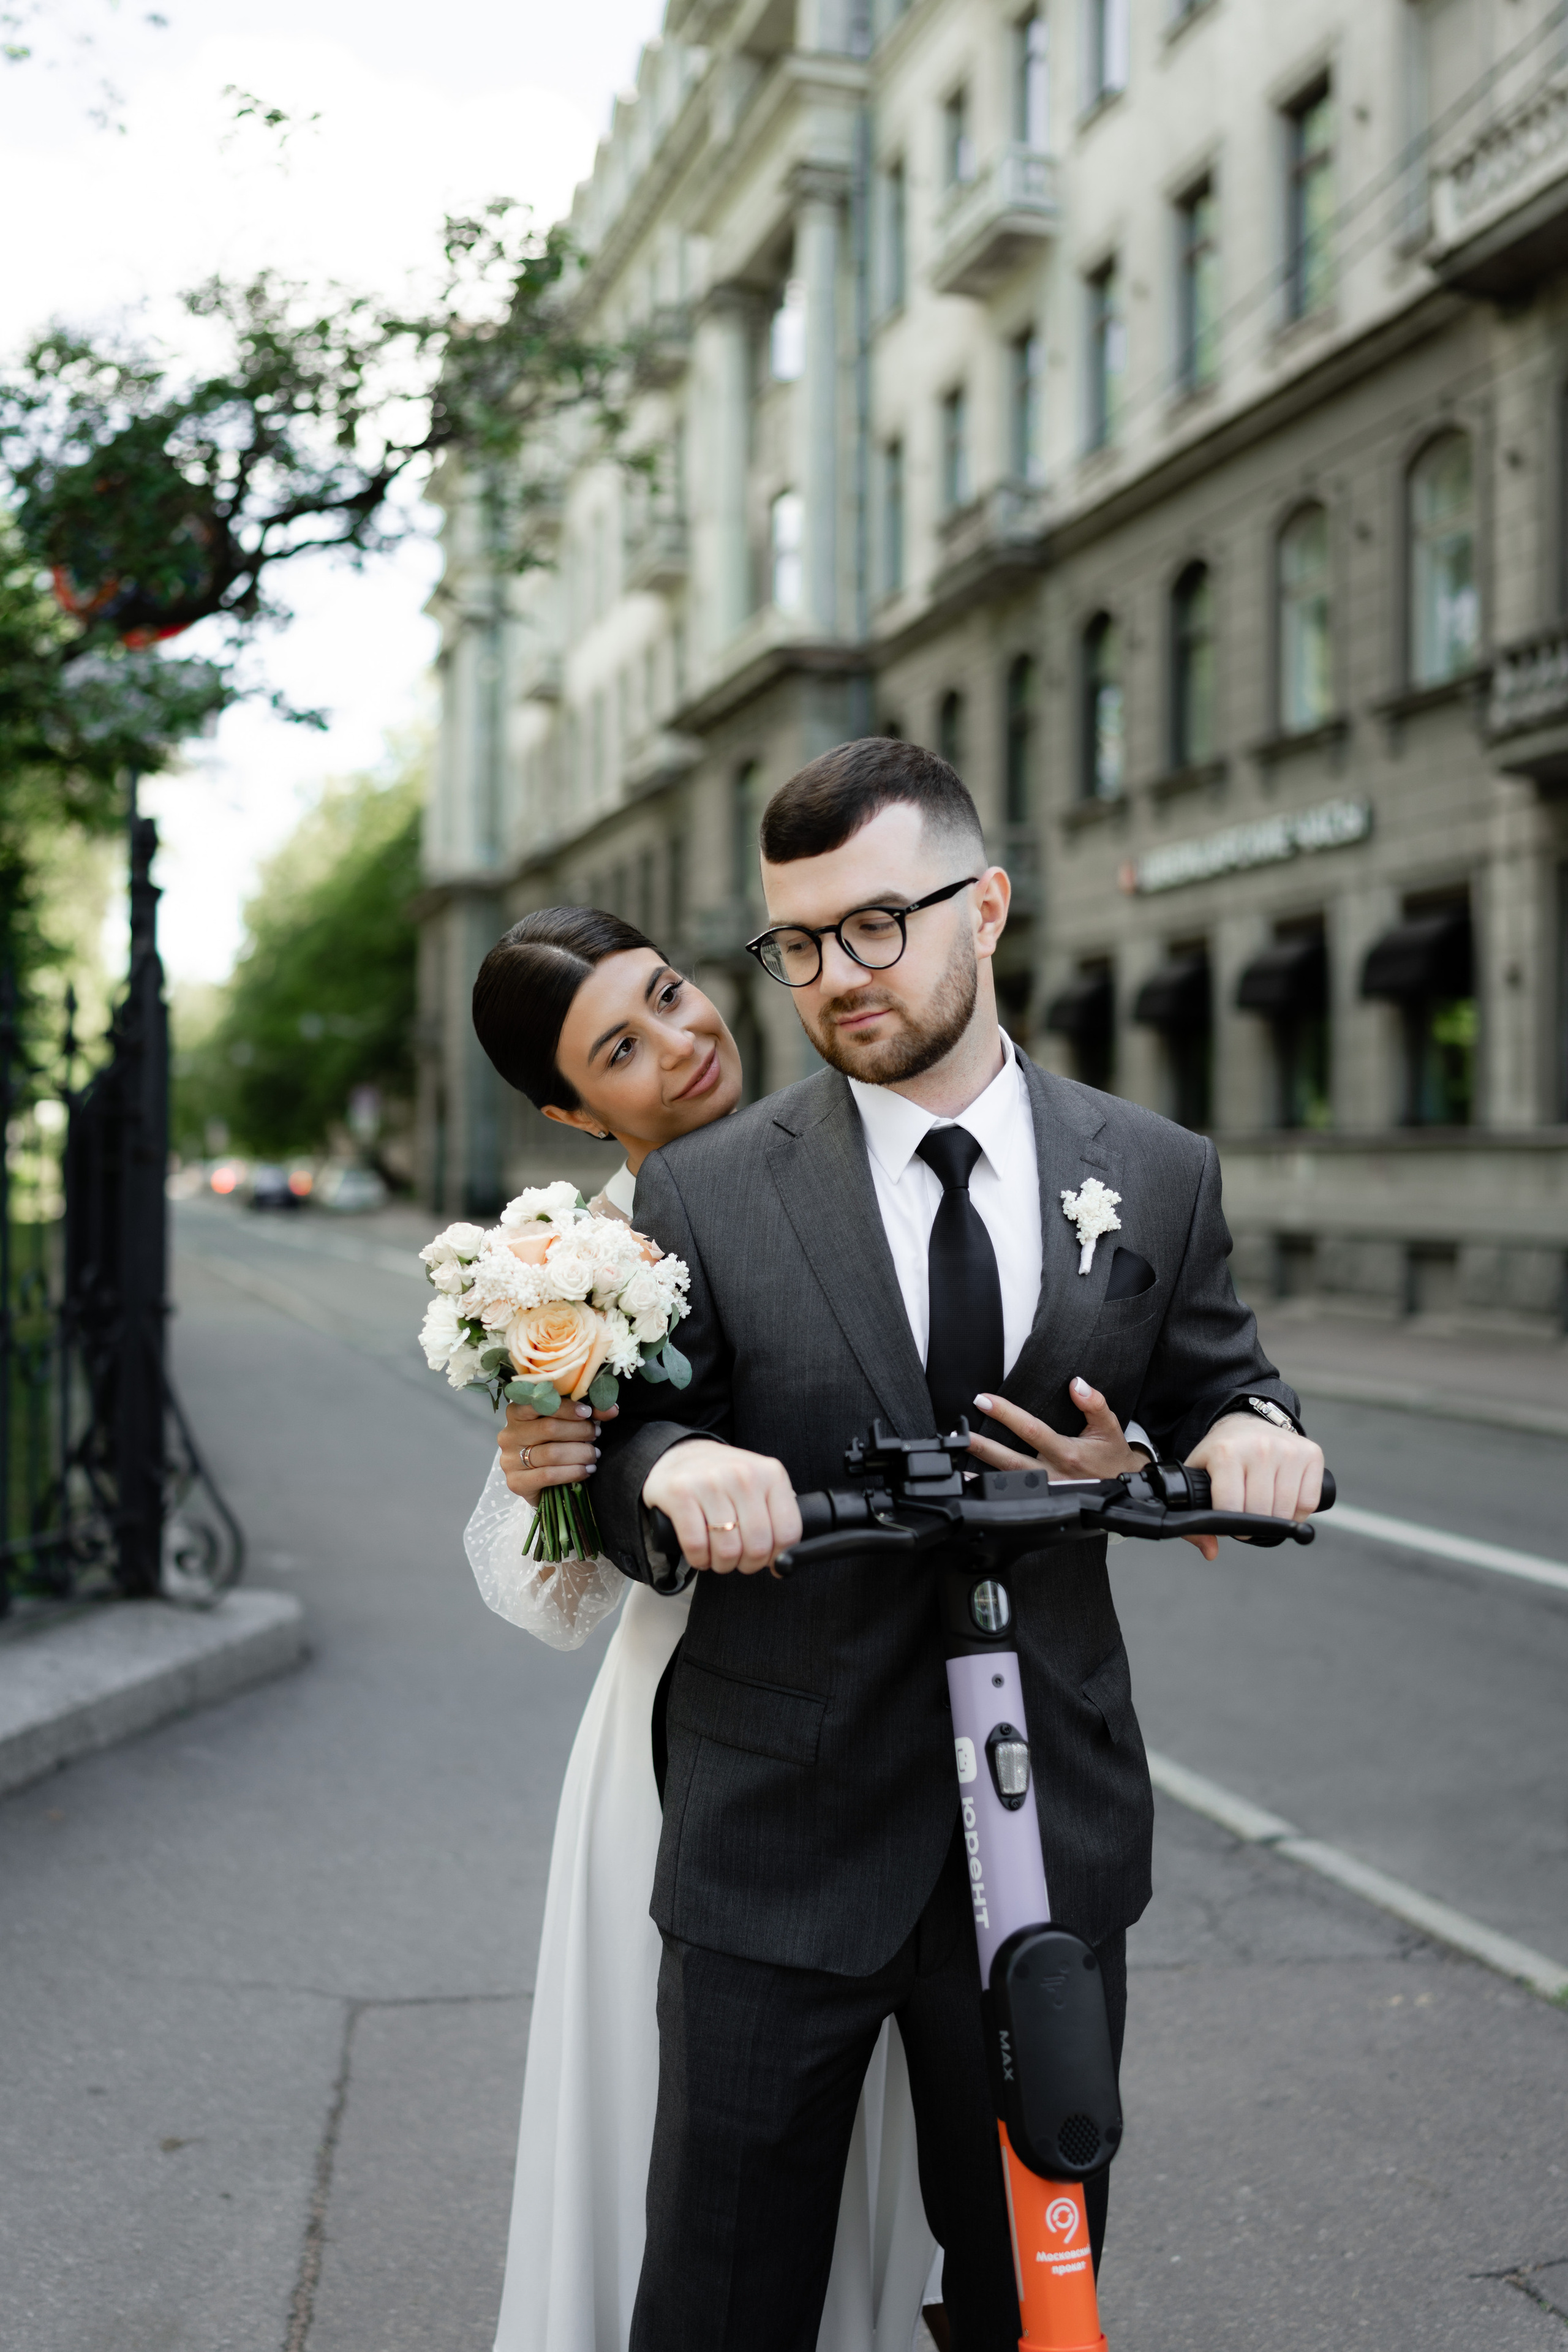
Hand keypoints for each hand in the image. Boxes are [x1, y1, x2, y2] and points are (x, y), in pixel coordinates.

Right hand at [499, 1396, 617, 1503]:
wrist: (540, 1483)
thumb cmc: (553, 1445)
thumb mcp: (565, 1425)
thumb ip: (585, 1415)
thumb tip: (612, 1409)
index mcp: (517, 1412)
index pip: (539, 1403)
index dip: (566, 1407)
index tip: (588, 1413)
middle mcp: (509, 1434)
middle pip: (549, 1428)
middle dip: (579, 1431)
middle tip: (596, 1435)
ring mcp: (510, 1459)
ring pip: (551, 1453)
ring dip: (580, 1453)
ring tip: (594, 1455)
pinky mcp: (516, 1482)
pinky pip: (548, 1475)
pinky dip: (573, 1472)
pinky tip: (587, 1470)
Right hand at [642, 1439, 801, 1575]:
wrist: (680, 1453)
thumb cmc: (724, 1479)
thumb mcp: (759, 1486)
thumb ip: (776, 1517)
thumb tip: (783, 1563)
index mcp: (771, 1474)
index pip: (788, 1532)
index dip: (778, 1556)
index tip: (767, 1559)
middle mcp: (744, 1475)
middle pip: (758, 1546)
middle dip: (748, 1564)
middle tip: (739, 1560)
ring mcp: (711, 1482)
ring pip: (728, 1551)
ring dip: (722, 1564)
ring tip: (718, 1556)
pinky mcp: (681, 1492)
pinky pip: (696, 1546)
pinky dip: (699, 1559)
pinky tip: (700, 1553)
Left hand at [967, 1380, 1148, 1480]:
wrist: (1122, 1487)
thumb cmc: (1112, 1455)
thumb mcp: (1109, 1426)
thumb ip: (1094, 1404)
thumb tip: (1077, 1384)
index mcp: (1068, 1453)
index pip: (1031, 1430)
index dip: (1006, 1415)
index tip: (985, 1400)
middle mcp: (1053, 1474)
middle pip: (1012, 1459)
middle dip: (985, 1445)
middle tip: (962, 1432)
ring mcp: (1046, 1489)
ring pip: (1008, 1478)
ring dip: (982, 1466)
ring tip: (959, 1453)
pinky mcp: (1043, 1498)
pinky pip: (1013, 1492)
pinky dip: (991, 1486)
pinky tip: (972, 1480)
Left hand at [1182, 1412, 1323, 1559]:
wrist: (1247, 1422)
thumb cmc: (1222, 1453)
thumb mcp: (1199, 1474)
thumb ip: (1196, 1513)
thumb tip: (1210, 1551)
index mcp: (1226, 1452)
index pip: (1231, 1506)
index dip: (1230, 1525)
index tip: (1230, 1524)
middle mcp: (1259, 1448)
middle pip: (1260, 1512)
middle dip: (1252, 1525)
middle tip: (1247, 1519)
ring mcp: (1288, 1450)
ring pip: (1286, 1510)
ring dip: (1276, 1521)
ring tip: (1264, 1512)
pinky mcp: (1311, 1454)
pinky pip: (1309, 1502)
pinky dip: (1298, 1513)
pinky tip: (1285, 1505)